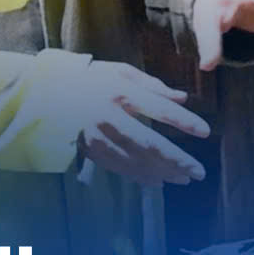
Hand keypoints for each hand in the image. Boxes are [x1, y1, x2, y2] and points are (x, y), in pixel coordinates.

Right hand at [73, 61, 210, 187]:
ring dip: (163, 173)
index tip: (206, 132)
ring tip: (184, 178)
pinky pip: (121, 168)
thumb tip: (182, 97)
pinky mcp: (91, 151)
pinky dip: (141, 177)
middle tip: (199, 172)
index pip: (158, 108)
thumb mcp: (120, 73)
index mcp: (119, 91)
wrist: (48, 94)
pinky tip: (158, 181)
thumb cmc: (90, 79)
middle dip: (177, 160)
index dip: (183, 121)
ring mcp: (98, 137)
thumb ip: (152, 86)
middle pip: (149, 143)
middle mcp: (109, 116)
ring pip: (136, 161)